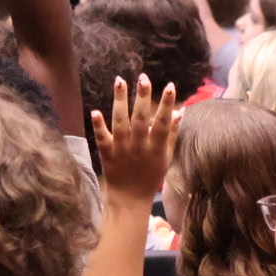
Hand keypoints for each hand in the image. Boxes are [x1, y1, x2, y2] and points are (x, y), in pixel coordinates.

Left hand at [90, 74, 178, 206]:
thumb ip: (172, 134)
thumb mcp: (167, 157)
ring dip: (120, 101)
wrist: (130, 199)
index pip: (163, 123)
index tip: (170, 86)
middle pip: (141, 119)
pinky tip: (95, 111)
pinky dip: (98, 126)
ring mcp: (122, 150)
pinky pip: (102, 138)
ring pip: (121, 123)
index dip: (167, 104)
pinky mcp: (107, 154)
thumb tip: (180, 110)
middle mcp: (139, 147)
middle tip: (143, 77)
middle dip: (143, 97)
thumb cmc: (151, 175)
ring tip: (120, 81)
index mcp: (156, 148)